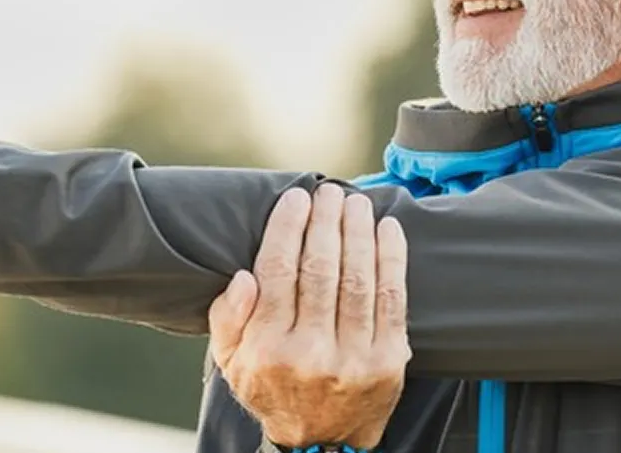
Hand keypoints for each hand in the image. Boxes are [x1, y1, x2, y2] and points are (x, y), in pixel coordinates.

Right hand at [208, 184, 409, 449]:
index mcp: (268, 349)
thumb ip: (227, 319)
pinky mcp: (390, 360)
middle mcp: (312, 353)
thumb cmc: (273, 388)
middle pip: (321, 269)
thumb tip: (244, 276)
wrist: (320, 442)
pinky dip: (392, 259)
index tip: (296, 199)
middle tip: (329, 192)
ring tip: (356, 203)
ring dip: (359, 232)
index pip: (278, 272)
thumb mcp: (231, 362)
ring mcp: (355, 358)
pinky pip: (394, 298)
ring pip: (358, 279)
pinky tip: (387, 230)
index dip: (288, 228)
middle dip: (326, 222)